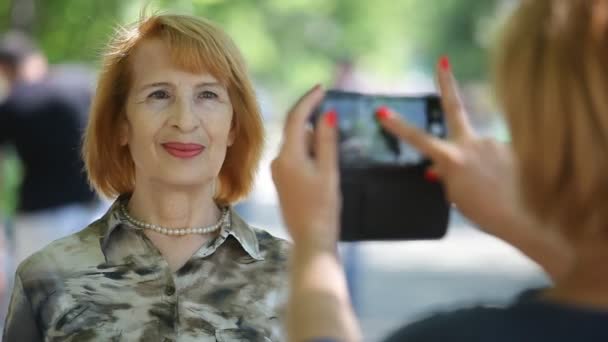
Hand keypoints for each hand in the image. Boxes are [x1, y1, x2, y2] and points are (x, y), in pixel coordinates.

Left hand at [271, 85, 340, 250]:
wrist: (310, 239)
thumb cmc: (323, 207)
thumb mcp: (329, 171)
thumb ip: (327, 141)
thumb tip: (327, 114)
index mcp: (288, 156)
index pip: (296, 118)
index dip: (309, 100)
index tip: (322, 87)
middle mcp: (278, 161)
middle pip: (295, 128)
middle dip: (311, 115)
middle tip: (330, 103)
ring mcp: (278, 172)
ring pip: (296, 142)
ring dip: (312, 134)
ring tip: (333, 131)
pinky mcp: (282, 180)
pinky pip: (295, 155)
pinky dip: (308, 148)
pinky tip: (323, 153)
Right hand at [377, 57, 571, 277]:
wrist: (530, 218)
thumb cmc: (488, 214)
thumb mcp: (458, 198)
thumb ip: (447, 177)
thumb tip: (436, 169)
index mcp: (453, 160)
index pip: (419, 139)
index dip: (398, 126)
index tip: (382, 111)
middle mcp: (473, 144)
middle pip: (455, 108)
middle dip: (447, 84)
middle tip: (442, 61)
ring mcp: (495, 142)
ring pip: (479, 149)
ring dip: (481, 165)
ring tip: (493, 190)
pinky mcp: (513, 146)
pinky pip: (498, 155)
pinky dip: (498, 169)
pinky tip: (507, 185)